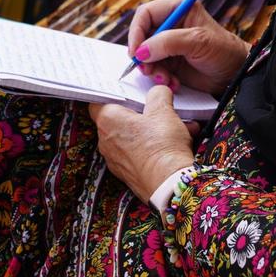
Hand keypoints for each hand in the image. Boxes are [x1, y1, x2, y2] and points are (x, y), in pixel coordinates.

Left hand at [89, 85, 194, 202]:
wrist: (168, 184)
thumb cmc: (160, 144)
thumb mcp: (163, 109)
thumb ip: (158, 94)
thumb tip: (158, 92)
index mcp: (107, 121)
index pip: (98, 101)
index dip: (113, 94)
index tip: (128, 91)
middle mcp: (105, 141)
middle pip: (119, 119)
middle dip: (140, 112)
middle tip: (158, 108)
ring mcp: (115, 160)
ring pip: (132, 136)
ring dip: (152, 129)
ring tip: (177, 126)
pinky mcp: (128, 173)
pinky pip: (139, 153)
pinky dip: (154, 146)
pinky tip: (177, 143)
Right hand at [128, 0, 250, 95]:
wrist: (234, 74)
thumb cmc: (223, 50)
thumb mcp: (198, 41)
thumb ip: (169, 42)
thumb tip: (142, 50)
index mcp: (178, 9)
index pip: (146, 14)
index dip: (137, 31)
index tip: (136, 51)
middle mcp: (170, 25)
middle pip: (141, 36)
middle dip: (143, 55)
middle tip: (149, 70)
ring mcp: (168, 44)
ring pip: (145, 56)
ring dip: (152, 70)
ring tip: (167, 79)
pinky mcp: (169, 62)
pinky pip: (153, 70)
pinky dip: (160, 78)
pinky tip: (173, 83)